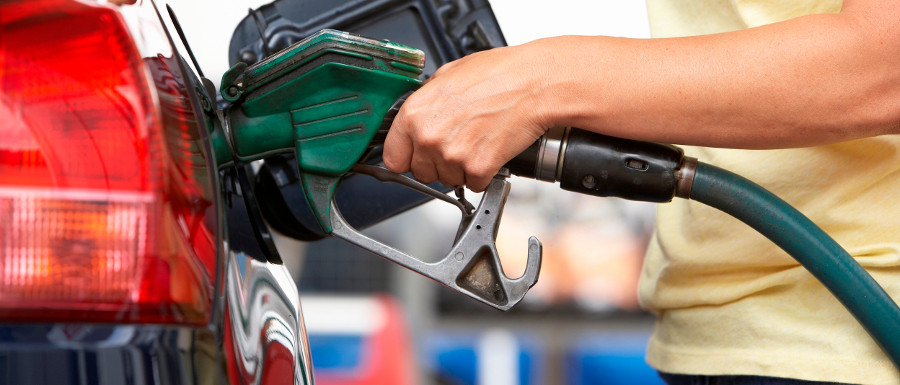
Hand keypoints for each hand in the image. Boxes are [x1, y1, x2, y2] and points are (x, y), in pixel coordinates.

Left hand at [383, 43, 552, 191]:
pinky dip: (484, 173)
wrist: (533, 83)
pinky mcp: (478, 168)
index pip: (394, 158)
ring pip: (448, 180)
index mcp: (414, 114)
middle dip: (438, 163)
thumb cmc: (497, 74)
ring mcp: (452, 156)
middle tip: (459, 142)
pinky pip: (474, 184)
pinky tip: (491, 149)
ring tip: (478, 141)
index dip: (409, 157)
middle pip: (422, 173)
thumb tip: (419, 115)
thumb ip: (426, 100)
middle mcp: (429, 137)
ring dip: (462, 168)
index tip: (417, 157)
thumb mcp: (447, 75)